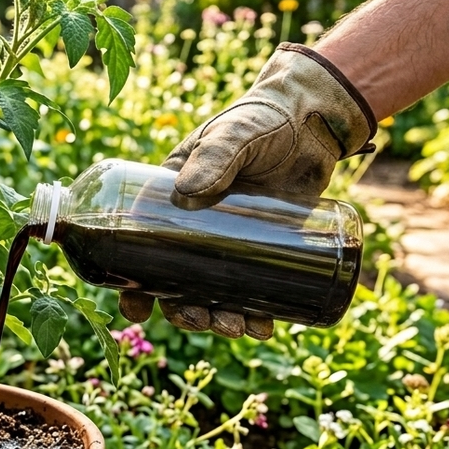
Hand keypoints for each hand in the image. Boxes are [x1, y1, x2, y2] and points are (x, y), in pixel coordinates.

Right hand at [119, 43, 376, 339]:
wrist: (313, 121)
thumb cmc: (260, 119)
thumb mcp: (233, 134)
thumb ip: (215, 156)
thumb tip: (189, 192)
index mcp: (170, 200)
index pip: (140, 248)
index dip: (134, 285)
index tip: (137, 309)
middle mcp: (194, 228)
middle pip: (178, 283)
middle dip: (186, 311)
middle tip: (205, 321)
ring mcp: (231, 241)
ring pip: (216, 292)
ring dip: (221, 318)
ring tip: (241, 329)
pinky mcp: (267, 248)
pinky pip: (255, 288)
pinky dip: (258, 312)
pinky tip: (266, 326)